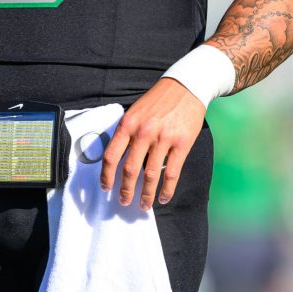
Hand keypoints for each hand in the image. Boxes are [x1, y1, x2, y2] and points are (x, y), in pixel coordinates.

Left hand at [101, 78, 206, 210]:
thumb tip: (118, 159)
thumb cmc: (158, 100)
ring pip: (151, 175)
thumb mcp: (135, 111)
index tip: (106, 188)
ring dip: (146, 195)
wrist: (186, 86)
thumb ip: (127, 133)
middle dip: (125, 190)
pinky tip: (163, 198)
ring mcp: (164, 139)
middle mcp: (144, 132)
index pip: (111, 156)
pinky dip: (167, 190)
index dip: (106, 176)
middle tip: (124, 202)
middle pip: (129, 170)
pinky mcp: (182, 144)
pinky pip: (172, 173)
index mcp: (128, 124)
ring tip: (144, 205)